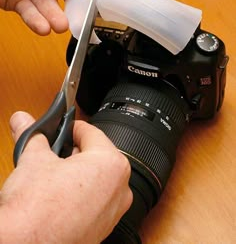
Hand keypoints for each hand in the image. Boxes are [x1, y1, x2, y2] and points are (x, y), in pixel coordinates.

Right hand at [0, 112, 131, 243]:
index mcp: (110, 164)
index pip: (91, 132)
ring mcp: (112, 212)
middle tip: (54, 151)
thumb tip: (24, 120)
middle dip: (74, 151)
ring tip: (54, 174)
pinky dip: (80, 194)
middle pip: (96, 156)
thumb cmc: (36, 210)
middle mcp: (119, 189)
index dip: (71, 127)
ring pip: (96, 179)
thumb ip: (32, 135)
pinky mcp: (102, 229)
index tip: (62, 127)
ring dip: (77, 173)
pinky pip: (95, 201)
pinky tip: (59, 196)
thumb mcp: (33, 159)